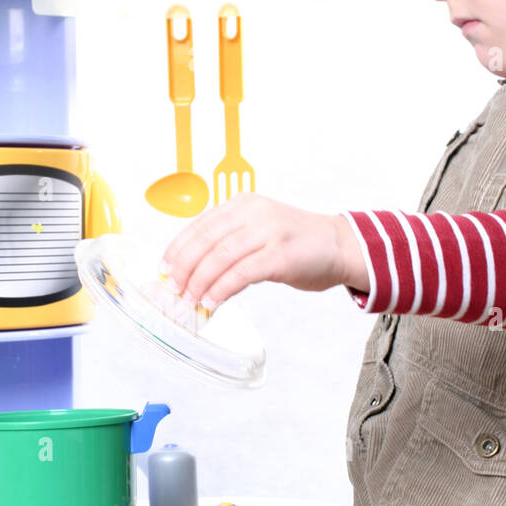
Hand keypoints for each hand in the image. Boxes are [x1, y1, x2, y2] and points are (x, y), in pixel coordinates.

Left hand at [159, 193, 366, 309]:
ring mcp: (268, 232)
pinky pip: (241, 273)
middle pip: (205, 240)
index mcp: (243, 204)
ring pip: (219, 257)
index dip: (177, 249)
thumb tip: (192, 269)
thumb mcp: (259, 230)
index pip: (199, 225)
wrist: (341, 246)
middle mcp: (253, 213)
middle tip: (172, 289)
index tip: (164, 269)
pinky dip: (221, 290)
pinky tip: (212, 302)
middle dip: (183, 268)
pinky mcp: (280, 255)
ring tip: (189, 300)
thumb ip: (230, 241)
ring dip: (199, 282)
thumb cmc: (297, 244)